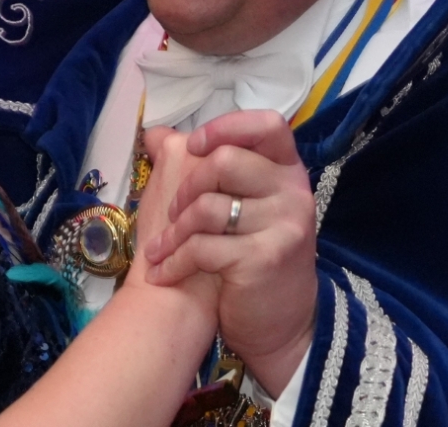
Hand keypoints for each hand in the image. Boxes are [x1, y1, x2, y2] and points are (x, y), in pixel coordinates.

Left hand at [140, 110, 316, 394]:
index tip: (193, 145)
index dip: (226, 127)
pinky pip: (202, 247)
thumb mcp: (240, 204)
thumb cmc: (249, 255)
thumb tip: (155, 134)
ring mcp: (283, 225)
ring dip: (173, 232)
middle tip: (172, 213)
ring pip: (207, 207)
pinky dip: (173, 261)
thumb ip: (203, 165)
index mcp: (287, 170)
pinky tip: (163, 271)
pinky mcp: (264, 258)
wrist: (278, 323)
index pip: (268, 125)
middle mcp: (292, 192)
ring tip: (161, 247)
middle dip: (186, 187)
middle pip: (225, 161)